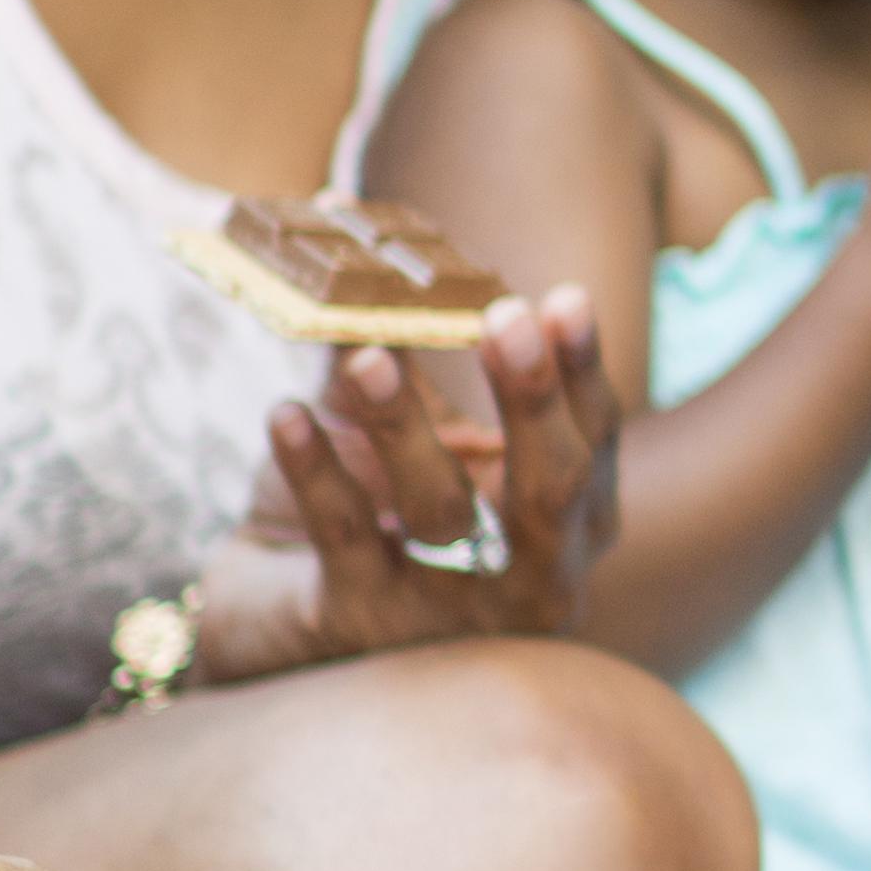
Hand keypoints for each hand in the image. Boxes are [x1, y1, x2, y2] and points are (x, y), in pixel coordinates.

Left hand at [194, 289, 622, 680]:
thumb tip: (373, 243)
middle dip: (532, 399)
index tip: (564, 298)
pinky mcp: (360, 626)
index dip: (581, 370)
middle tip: (505, 316)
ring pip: (441, 513)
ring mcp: (448, 613)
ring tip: (368, 355)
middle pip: (553, 489)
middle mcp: (531, 577)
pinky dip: (316, 471)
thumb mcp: (402, 435)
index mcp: (567, 524)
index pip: (594, 440)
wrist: (275, 623)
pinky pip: (345, 538)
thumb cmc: (366, 515)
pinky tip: (286, 414)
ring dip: (406, 427)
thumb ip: (403, 355)